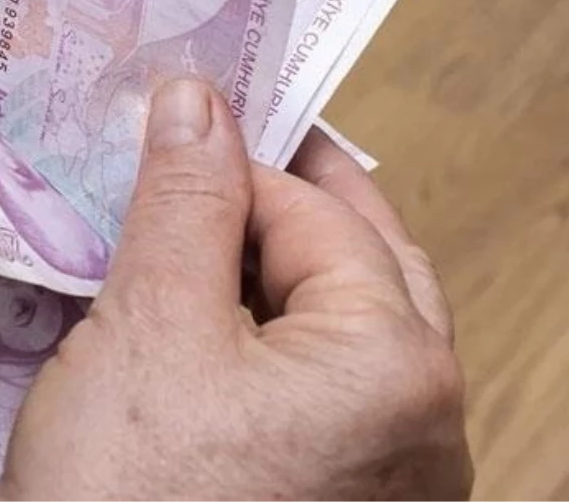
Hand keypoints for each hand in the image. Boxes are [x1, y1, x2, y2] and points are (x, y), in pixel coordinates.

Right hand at [0, 80, 472, 500]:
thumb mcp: (148, 327)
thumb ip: (183, 203)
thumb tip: (198, 104)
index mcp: (396, 363)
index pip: (319, 210)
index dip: (237, 156)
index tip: (176, 118)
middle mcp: (421, 423)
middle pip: (354, 262)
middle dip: (274, 204)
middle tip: (195, 156)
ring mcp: (387, 475)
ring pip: (333, 328)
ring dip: (264, 270)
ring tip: (184, 233)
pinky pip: (314, 391)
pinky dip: (261, 341)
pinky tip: (197, 323)